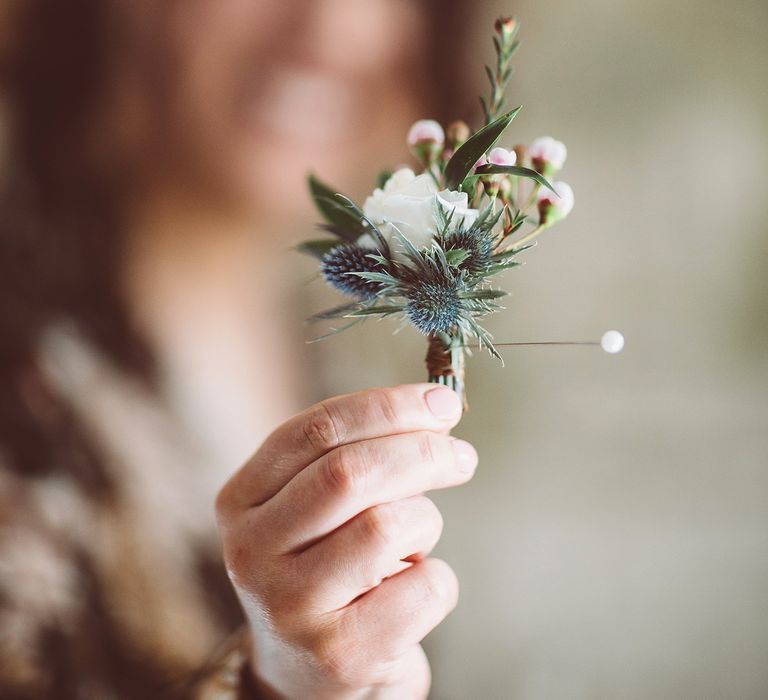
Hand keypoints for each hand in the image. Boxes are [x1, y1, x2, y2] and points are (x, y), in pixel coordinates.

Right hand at [215, 384, 477, 698]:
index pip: (316, 430)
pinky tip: (412, 589)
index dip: (388, 407)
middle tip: (461, 456)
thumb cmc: (325, 568)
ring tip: (414, 543)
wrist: (307, 674)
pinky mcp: (338, 653)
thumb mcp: (314, 508)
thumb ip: (355, 455)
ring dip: (424, 524)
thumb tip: (437, 410)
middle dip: (422, 452)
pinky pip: (424, 588)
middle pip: (351, 473)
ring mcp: (290, 606)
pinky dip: (437, 579)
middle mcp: (250, 551)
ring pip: (389, 526)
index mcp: (241, 500)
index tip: (442, 403)